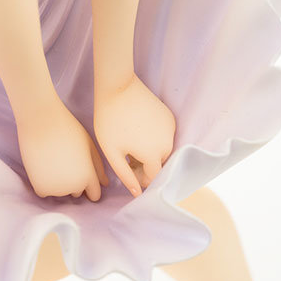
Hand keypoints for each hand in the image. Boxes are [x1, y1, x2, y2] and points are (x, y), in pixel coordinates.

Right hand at [17, 96, 108, 201]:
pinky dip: (43, 181)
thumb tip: (105, 184)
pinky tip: (43, 164)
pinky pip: (44, 191)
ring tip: (54, 159)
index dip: (91, 185)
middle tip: (65, 160)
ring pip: (60, 191)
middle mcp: (75, 186)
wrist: (41, 122)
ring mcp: (57, 189)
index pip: (94, 194)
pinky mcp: (41, 188)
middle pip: (77, 191)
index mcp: (89, 176)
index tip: (82, 173)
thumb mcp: (89, 145)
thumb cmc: (67, 129)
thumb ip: (98, 166)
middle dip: (73, 180)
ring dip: (58, 181)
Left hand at [93, 73, 174, 196]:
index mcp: (154, 154)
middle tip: (126, 156)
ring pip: (163, 149)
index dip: (139, 177)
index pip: (153, 177)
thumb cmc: (109, 120)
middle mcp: (168, 143)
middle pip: (159, 163)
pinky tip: (138, 129)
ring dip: (150, 151)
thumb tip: (137, 193)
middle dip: (145, 165)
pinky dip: (154, 137)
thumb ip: (125, 174)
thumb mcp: (112, 151)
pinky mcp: (169, 116)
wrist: (118, 87)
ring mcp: (170, 128)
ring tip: (131, 142)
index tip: (127, 169)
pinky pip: (165, 134)